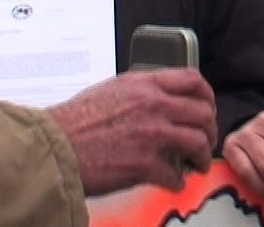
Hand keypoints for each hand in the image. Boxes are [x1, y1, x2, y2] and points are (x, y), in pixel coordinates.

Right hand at [46, 68, 216, 195]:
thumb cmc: (74, 120)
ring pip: (198, 142)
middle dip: (210, 130)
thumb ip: (141, 91)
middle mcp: (154, 105)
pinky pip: (175, 174)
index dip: (207, 96)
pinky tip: (173, 182)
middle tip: (206, 140)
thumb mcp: (111, 89)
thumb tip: (161, 99)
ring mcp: (152, 134)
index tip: (208, 107)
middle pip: (203, 113)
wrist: (53, 145)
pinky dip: (177, 181)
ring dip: (202, 156)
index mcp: (145, 84)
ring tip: (197, 164)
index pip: (193, 81)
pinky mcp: (145, 164)